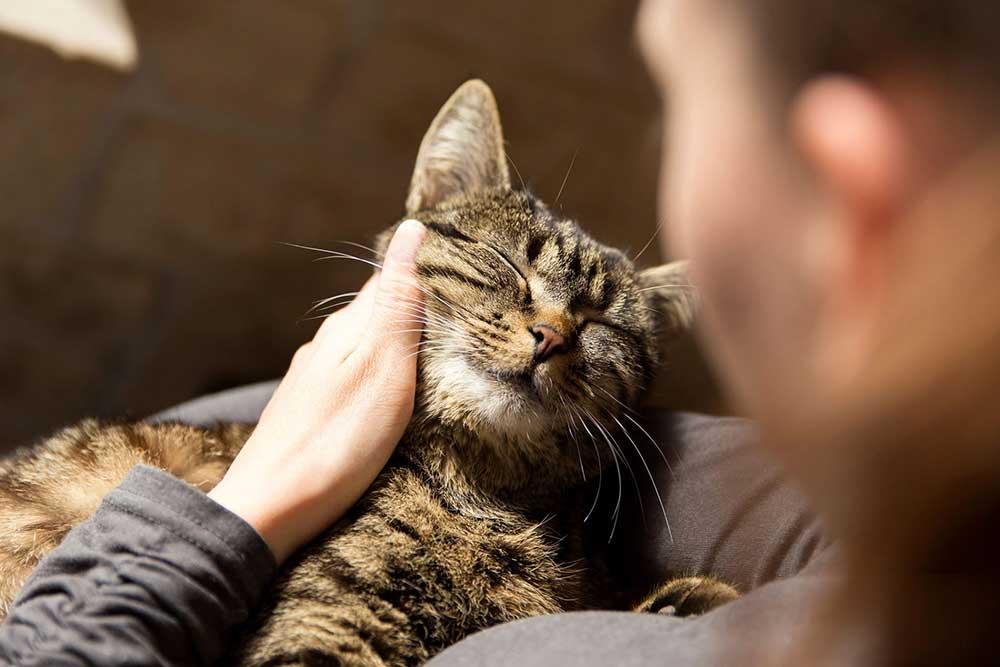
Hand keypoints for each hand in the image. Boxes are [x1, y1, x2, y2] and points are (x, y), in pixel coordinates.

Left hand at [209, 220, 425, 562]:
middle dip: (412, 307)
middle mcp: (324, 346)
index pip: (388, 281)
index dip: (421, 271)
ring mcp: (311, 380)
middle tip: (457, 315)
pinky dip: (376, 376)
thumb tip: (409, 232)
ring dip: (394, 343)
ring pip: (361, 346)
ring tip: (431, 354)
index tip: (460, 273)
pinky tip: (387, 395)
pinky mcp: (307, 412)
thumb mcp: (382, 368)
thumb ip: (397, 305)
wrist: (268, 508)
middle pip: (374, 313)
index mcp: (346, 329)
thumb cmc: (336, 441)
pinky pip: (350, 377)